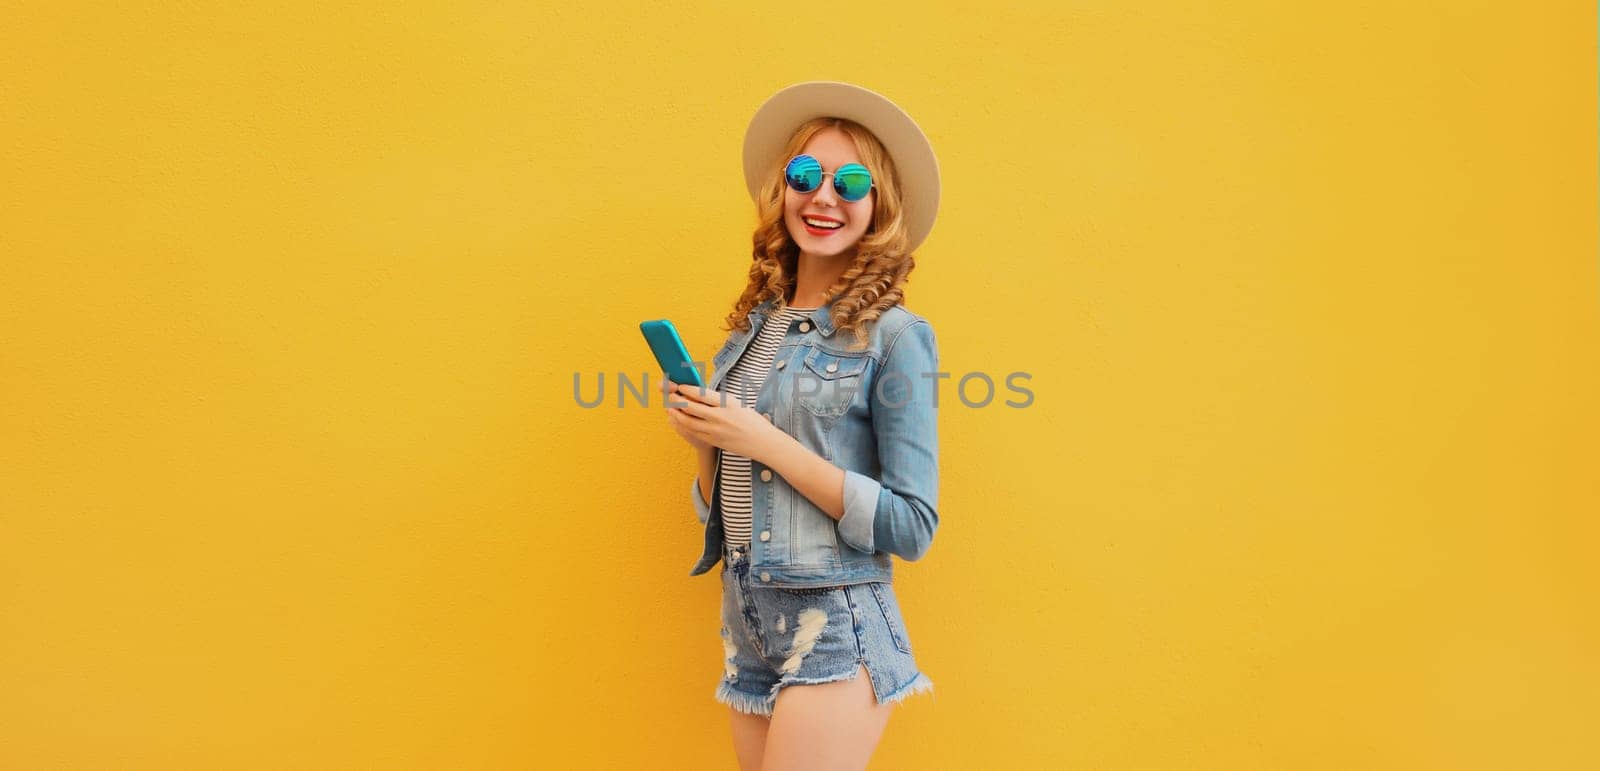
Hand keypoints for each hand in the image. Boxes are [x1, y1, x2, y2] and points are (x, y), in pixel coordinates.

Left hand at [662, 381, 782, 462]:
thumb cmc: (752, 421)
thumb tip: (698, 394)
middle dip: (677, 401)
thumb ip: (718, 400)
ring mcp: (716, 431)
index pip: (702, 394)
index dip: (687, 389)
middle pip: (691, 407)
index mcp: (728, 404)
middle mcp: (720, 417)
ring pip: (688, 421)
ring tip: (670, 408)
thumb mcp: (737, 404)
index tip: (681, 386)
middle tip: (671, 396)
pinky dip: (683, 425)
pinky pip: (693, 432)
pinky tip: (678, 421)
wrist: (763, 443)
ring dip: (676, 414)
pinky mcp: (714, 441)